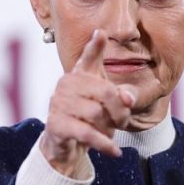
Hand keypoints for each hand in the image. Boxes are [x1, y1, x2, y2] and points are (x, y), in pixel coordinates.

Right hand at [39, 30, 138, 176]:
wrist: (66, 143)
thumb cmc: (90, 117)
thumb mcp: (110, 105)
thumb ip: (123, 97)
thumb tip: (128, 99)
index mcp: (81, 74)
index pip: (88, 57)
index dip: (96, 46)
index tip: (101, 33)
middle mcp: (67, 84)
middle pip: (106, 93)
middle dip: (121, 111)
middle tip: (124, 122)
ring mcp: (58, 102)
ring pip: (97, 114)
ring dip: (111, 128)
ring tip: (111, 133)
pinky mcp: (56, 123)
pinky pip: (86, 133)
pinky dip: (104, 144)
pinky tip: (114, 152)